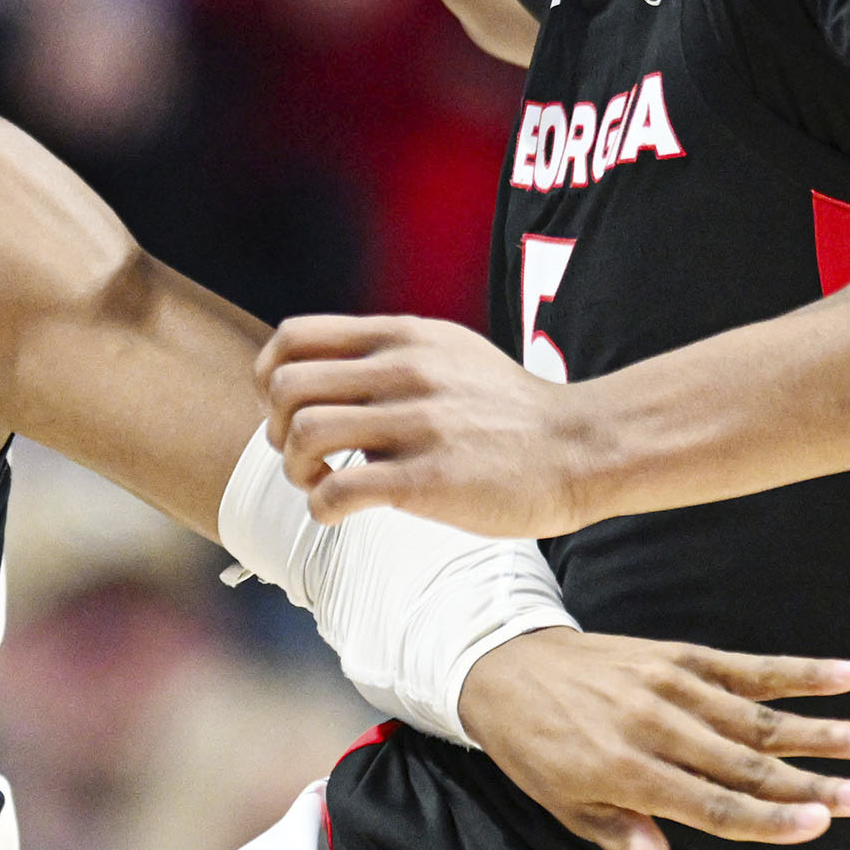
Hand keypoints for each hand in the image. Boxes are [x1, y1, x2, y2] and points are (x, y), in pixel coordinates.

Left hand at [262, 313, 597, 535]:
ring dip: (294, 470)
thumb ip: (390, 351)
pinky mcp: (429, 479)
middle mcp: (405, 371)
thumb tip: (327, 366)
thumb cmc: (509, 411)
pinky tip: (337, 513)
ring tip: (320, 483)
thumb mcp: (449, 352)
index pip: (295, 337)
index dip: (269, 376)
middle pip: (288, 387)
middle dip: (275, 428)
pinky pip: (338, 492)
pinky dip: (320, 507)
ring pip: (304, 435)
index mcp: (404, 337)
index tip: (283, 409)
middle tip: (302, 456)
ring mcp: (417, 424)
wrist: (581, 448)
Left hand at [458, 631, 849, 849]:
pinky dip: (797, 672)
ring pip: (756, 715)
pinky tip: (846, 675)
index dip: (767, 819)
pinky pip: (746, 666)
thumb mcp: (569, 809)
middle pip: (745, 762)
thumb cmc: (540, 751)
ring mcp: (669, 686)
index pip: (711, 806)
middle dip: (810, 781)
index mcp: (624, 771)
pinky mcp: (678, 656)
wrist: (505, 666)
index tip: (820, 824)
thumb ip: (625, 845)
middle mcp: (653, 726)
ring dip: (819, 728)